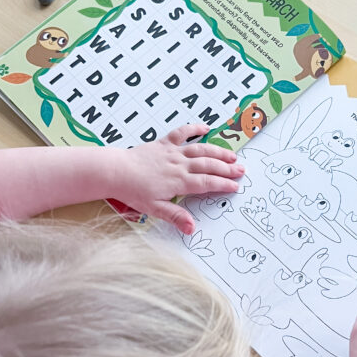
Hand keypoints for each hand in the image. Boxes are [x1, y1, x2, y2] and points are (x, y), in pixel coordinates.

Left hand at [116, 124, 244, 232]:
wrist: (115, 171)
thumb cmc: (132, 191)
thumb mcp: (154, 208)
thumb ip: (175, 216)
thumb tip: (191, 228)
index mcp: (179, 181)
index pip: (207, 183)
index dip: (223, 185)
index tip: (235, 187)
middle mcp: (179, 164)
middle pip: (209, 166)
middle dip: (227, 169)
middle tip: (242, 170)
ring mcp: (173, 152)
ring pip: (201, 150)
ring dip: (218, 152)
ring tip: (232, 155)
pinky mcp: (164, 143)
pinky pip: (182, 133)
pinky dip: (194, 129)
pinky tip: (206, 128)